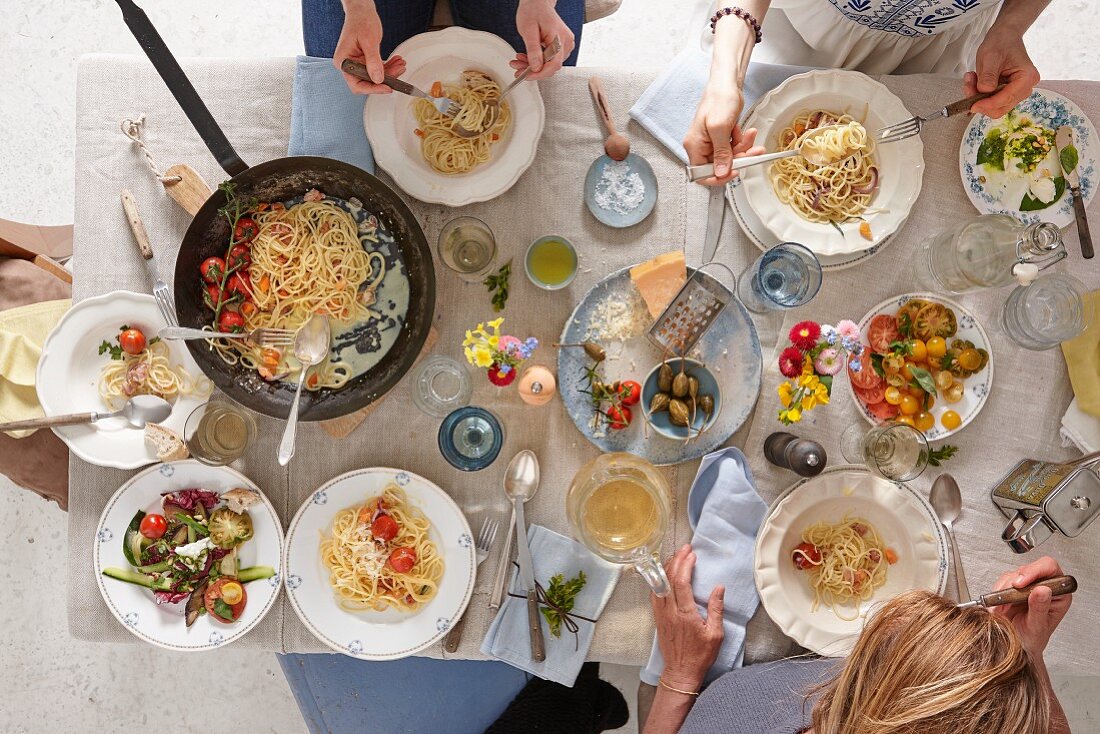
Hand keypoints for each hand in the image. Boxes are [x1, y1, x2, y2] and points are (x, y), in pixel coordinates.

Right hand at [333, 0, 407, 93]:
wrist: (362, 10)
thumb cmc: (361, 20)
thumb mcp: (369, 41)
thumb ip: (373, 61)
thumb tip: (378, 79)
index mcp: (344, 62)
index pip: (357, 84)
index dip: (373, 88)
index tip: (387, 88)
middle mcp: (349, 65)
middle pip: (367, 82)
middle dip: (385, 79)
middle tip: (399, 71)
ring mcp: (357, 63)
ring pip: (375, 76)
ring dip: (390, 72)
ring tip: (400, 64)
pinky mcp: (365, 61)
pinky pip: (377, 69)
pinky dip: (388, 67)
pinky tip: (396, 62)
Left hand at [510, 0, 574, 80]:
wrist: (537, 2)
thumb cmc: (533, 11)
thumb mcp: (528, 30)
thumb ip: (533, 50)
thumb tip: (536, 67)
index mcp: (559, 37)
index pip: (554, 64)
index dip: (539, 73)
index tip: (526, 76)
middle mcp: (566, 42)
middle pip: (551, 65)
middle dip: (533, 70)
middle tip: (517, 68)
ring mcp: (564, 45)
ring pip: (549, 64)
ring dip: (533, 65)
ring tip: (519, 61)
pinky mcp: (560, 46)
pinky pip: (549, 59)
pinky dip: (537, 60)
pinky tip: (526, 57)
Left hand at [651, 545, 723, 689]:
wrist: (680, 672)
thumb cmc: (700, 655)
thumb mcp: (715, 634)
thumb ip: (716, 609)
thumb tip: (718, 588)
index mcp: (685, 613)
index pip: (682, 582)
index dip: (685, 564)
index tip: (692, 554)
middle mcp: (670, 611)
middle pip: (669, 578)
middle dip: (677, 560)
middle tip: (685, 548)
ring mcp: (661, 613)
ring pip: (660, 584)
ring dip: (667, 567)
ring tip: (676, 556)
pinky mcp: (658, 617)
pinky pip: (655, 593)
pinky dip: (660, 579)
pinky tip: (665, 574)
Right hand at [684, 80, 763, 185]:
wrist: (727, 85)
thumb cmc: (718, 100)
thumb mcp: (719, 128)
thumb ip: (721, 153)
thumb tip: (721, 172)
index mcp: (694, 146)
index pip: (702, 174)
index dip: (718, 176)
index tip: (734, 172)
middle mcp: (701, 147)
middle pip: (720, 166)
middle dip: (738, 159)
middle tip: (752, 152)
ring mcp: (711, 143)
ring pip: (730, 158)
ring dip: (743, 149)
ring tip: (751, 136)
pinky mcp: (721, 138)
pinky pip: (733, 148)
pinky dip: (742, 142)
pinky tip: (744, 132)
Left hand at [964, 27, 1039, 118]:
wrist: (1004, 37)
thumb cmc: (1000, 42)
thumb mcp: (990, 56)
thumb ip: (988, 76)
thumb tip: (984, 92)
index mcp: (1027, 77)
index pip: (1007, 98)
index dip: (988, 104)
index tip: (972, 105)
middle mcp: (1026, 87)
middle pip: (1001, 107)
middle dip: (982, 101)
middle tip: (968, 86)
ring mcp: (1018, 91)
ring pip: (995, 106)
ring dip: (979, 98)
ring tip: (971, 80)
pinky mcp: (1008, 92)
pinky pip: (992, 101)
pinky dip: (981, 96)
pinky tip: (975, 82)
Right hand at [990, 555, 1071, 660]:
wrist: (1017, 646)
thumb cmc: (1032, 639)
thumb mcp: (1037, 627)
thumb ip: (1040, 608)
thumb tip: (1043, 590)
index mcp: (1059, 594)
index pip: (1050, 568)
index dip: (1035, 570)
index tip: (1021, 583)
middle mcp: (1045, 586)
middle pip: (1031, 568)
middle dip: (1017, 581)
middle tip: (1009, 593)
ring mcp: (1028, 586)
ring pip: (1014, 574)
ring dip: (1005, 589)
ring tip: (1005, 607)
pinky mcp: (1013, 588)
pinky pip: (1003, 581)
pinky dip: (998, 592)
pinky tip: (1001, 605)